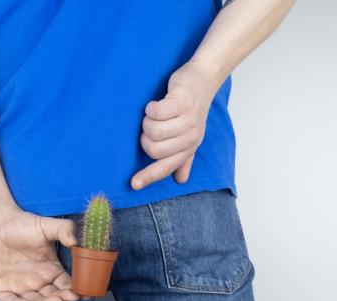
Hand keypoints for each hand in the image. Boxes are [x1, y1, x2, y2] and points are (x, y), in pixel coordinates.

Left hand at [0, 207, 87, 300]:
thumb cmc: (22, 224)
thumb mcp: (46, 226)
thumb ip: (64, 230)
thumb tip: (75, 242)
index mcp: (51, 271)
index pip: (67, 286)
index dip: (75, 291)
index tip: (83, 293)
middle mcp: (38, 283)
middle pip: (53, 298)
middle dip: (62, 300)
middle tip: (69, 298)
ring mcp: (19, 288)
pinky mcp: (0, 289)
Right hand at [131, 62, 216, 189]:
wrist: (203, 79)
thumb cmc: (192, 107)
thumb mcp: (190, 134)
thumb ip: (184, 158)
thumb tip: (180, 180)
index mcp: (189, 148)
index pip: (166, 167)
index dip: (148, 176)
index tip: (133, 184)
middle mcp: (191, 137)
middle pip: (153, 149)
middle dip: (145, 136)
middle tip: (152, 123)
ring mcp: (188, 120)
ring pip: (153, 130)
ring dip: (147, 120)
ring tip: (155, 112)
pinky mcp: (183, 102)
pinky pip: (156, 112)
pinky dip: (150, 107)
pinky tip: (155, 103)